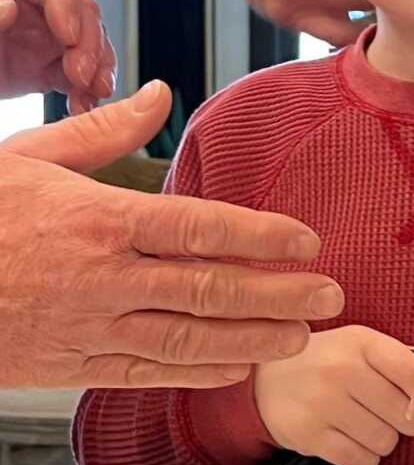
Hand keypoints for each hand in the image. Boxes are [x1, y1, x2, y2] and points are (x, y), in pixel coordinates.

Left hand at [0, 0, 115, 110]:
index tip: (67, 36)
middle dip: (87, 43)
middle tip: (82, 74)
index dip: (65, 5)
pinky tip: (82, 106)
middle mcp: (30, 2)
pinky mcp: (44, 68)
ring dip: (96, 68)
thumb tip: (11, 8)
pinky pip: (75, 75)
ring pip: (85, 43)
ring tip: (91, 94)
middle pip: (77, 10)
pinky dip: (85, 91)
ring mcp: (39, 35)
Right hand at [0, 80, 343, 388]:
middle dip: (280, 295)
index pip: (201, 228)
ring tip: (303, 336)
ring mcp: (90, 327)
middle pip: (210, 289)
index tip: (307, 241)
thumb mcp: (31, 153)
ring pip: (190, 339)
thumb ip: (105, 131)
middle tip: (332, 296)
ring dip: (255, 339)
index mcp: (99, 218)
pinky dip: (201, 371)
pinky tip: (241, 366)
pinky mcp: (74, 366)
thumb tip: (160, 92)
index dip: (263, 237)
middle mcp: (103, 277)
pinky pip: (151, 372)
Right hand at [255, 325, 413, 464]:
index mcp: (361, 342)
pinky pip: (361, 460)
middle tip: (385, 414)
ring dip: (382, 440)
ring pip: (386, 442)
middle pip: (406, 416)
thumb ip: (399, 361)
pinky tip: (350, 439)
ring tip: (363, 424)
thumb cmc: (323, 363)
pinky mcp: (310, 435)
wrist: (266, 380)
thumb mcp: (358, 345)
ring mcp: (324, 403)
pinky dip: (363, 456)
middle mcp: (342, 369)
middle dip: (402, 421)